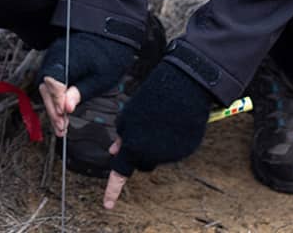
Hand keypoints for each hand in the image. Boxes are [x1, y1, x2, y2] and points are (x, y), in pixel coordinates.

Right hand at [37, 31, 135, 137]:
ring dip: (54, 107)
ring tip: (62, 126)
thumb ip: (80, 92)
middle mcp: (56, 55)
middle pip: (46, 87)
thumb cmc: (110, 54)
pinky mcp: (58, 62)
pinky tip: (62, 113)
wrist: (113, 35)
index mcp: (66, 56)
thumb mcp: (100, 78)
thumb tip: (66, 107)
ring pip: (47, 87)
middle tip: (62, 128)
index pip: (53, 81)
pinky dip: (56, 98)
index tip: (63, 115)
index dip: (56, 100)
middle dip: (54, 109)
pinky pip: (52, 82)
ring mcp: (55, 58)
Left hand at [102, 60, 215, 208]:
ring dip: (156, 144)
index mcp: (133, 146)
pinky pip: (174, 151)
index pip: (120, 172)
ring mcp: (171, 155)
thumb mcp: (128, 116)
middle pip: (141, 162)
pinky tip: (173, 124)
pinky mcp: (186, 151)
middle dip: (140, 151)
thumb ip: (121, 138)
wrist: (182, 88)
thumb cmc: (151, 99)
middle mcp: (152, 155)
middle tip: (144, 129)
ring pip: (158, 156)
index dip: (112, 190)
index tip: (107, 205)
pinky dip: (172, 142)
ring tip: (159, 121)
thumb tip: (113, 153)